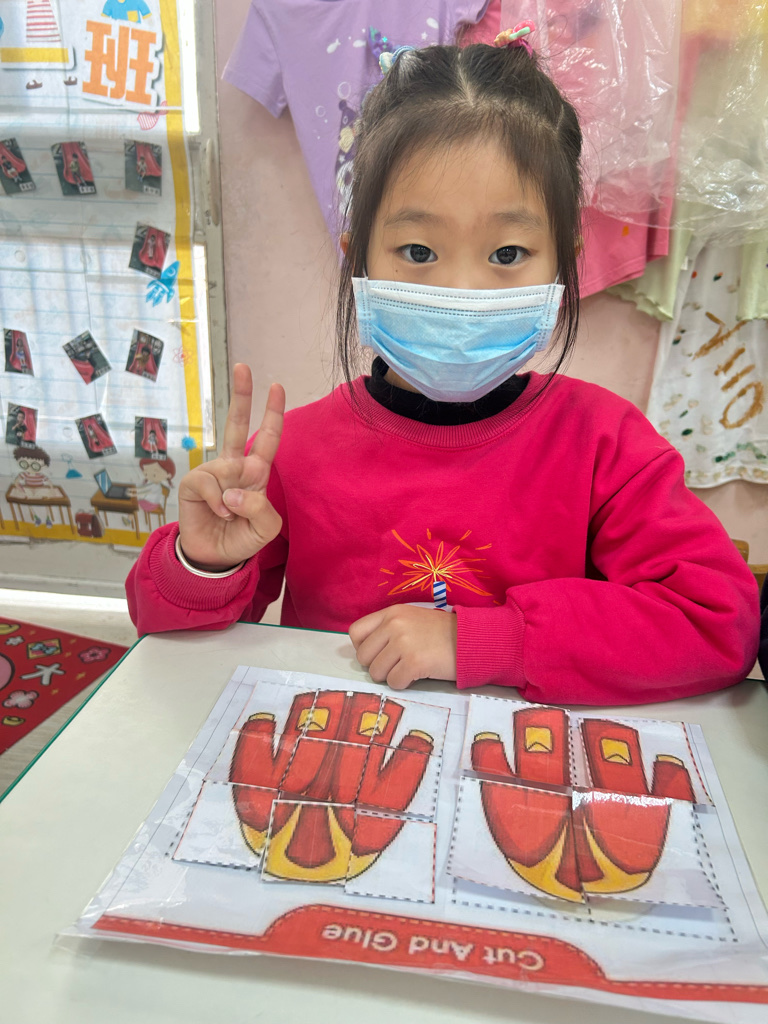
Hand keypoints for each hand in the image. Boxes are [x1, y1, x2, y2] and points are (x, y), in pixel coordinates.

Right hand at [177, 364, 284, 570]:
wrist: (214, 558)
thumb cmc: (241, 538)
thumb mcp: (266, 529)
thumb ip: (261, 509)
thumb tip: (233, 490)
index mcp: (255, 473)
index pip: (266, 439)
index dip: (272, 414)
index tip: (276, 386)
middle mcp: (234, 467)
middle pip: (238, 424)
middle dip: (241, 395)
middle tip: (243, 367)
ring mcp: (213, 472)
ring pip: (227, 466)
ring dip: (233, 497)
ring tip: (230, 516)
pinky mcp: (194, 483)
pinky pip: (210, 484)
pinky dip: (218, 502)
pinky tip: (219, 514)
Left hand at [349, 605, 457, 689]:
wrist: (471, 639)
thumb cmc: (442, 633)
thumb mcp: (412, 619)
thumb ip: (388, 629)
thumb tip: (366, 652)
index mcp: (391, 612)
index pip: (356, 632)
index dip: (363, 648)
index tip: (377, 654)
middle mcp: (394, 625)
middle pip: (363, 656)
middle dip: (377, 666)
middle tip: (395, 665)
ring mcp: (403, 643)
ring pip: (376, 672)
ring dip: (390, 676)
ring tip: (408, 669)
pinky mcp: (414, 662)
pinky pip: (394, 683)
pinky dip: (403, 684)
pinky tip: (416, 675)